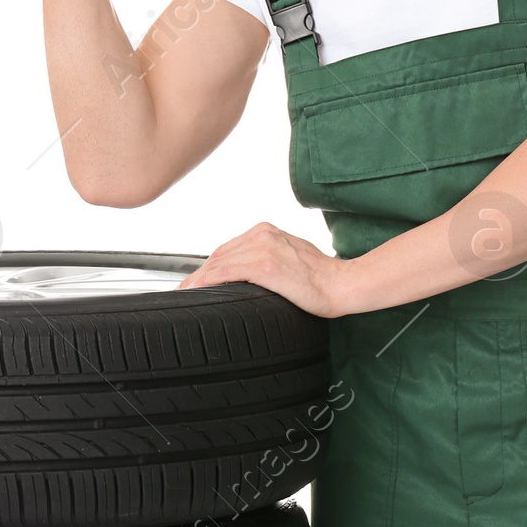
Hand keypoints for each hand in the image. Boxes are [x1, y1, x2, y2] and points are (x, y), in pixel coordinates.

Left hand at [179, 222, 350, 315]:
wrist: (343, 284)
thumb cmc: (321, 278)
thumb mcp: (290, 258)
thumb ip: (266, 260)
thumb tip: (248, 276)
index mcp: (267, 232)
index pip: (228, 249)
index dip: (207, 267)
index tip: (195, 281)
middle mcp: (262, 235)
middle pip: (219, 255)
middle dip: (197, 275)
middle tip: (183, 291)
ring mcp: (263, 248)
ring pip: (218, 263)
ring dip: (197, 281)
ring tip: (185, 295)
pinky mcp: (266, 266)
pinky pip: (227, 272)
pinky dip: (208, 282)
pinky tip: (198, 291)